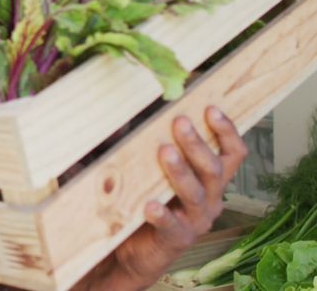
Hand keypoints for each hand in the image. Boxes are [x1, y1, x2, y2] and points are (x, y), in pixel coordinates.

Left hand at [76, 106, 247, 290]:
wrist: (135, 250)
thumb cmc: (146, 201)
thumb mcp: (150, 170)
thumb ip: (143, 145)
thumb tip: (126, 115)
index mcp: (210, 180)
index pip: (232, 153)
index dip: (227, 131)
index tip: (210, 108)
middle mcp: (210, 199)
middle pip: (214, 169)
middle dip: (197, 144)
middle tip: (180, 122)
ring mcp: (195, 220)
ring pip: (196, 193)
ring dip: (180, 171)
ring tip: (165, 151)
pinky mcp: (176, 239)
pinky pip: (172, 225)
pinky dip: (162, 214)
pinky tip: (150, 205)